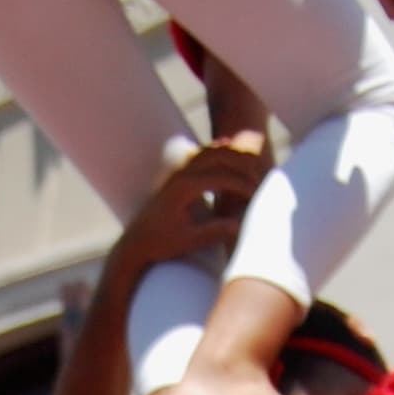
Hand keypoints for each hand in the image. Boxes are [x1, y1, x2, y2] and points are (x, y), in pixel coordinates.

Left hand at [117, 141, 266, 276]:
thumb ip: (214, 232)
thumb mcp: (189, 241)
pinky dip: (219, 155)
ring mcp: (175, 171)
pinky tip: (232, 162)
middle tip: (258, 177)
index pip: (221, 177)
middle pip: (217, 155)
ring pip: (209, 151)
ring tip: (252, 163)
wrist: (135, 242)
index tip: (256, 194)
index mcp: (183, 188)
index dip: (242, 184)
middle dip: (241, 163)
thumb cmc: (160, 243)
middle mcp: (179, 174)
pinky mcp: (175, 174)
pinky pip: (201, 156)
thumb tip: (240, 225)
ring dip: (231, 154)